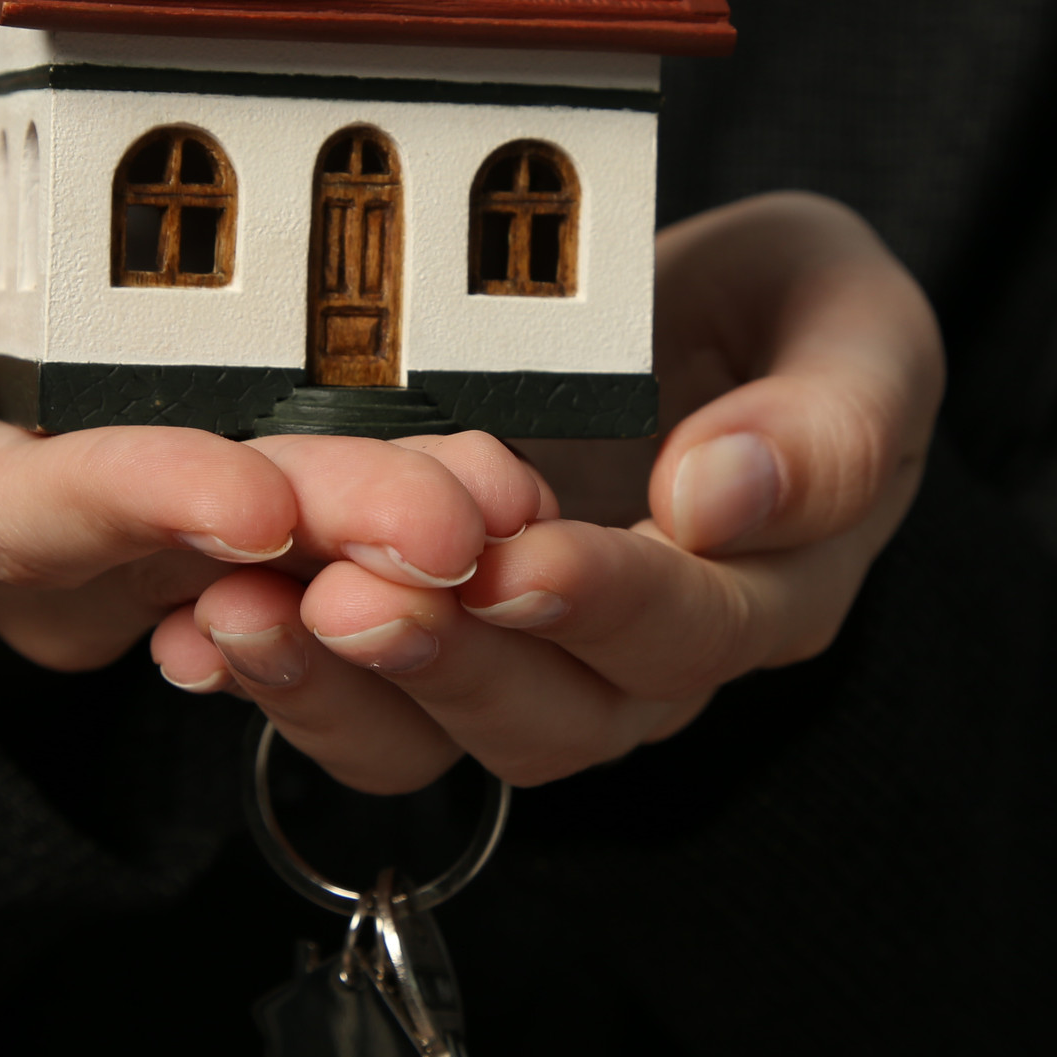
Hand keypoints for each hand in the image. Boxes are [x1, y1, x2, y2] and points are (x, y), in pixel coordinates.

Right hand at [0, 118, 545, 670]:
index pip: (40, 519)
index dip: (149, 505)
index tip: (253, 501)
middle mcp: (61, 564)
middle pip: (198, 561)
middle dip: (328, 538)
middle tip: (450, 520)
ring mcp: (162, 555)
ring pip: (291, 566)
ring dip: (399, 539)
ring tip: (504, 500)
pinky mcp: (249, 523)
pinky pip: (337, 539)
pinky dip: (416, 511)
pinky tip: (504, 494)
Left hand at [148, 191, 943, 791]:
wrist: (719, 326)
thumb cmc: (800, 321)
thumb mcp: (856, 328)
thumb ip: (828, 421)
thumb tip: (721, 499)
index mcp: (771, 591)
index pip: (690, 630)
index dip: (601, 603)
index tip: (515, 558)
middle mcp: (653, 662)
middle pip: (561, 715)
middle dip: (450, 660)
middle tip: (352, 597)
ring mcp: (544, 666)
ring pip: (453, 735)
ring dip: (345, 687)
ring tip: (249, 616)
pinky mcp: (446, 646)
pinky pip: (367, 706)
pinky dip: (278, 681)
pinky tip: (200, 631)